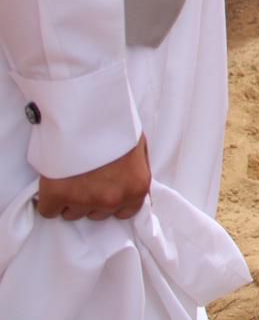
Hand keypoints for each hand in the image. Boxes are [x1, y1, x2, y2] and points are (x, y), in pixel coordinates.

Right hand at [36, 135, 150, 220]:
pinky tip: (54, 183)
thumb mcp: (139, 147)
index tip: (105, 191)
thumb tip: (130, 183)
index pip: (126, 212)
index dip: (114, 202)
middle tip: (86, 178)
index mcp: (136, 188)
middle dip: (92, 199)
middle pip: (98, 213)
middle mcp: (112, 199)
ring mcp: (84, 200)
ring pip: (73, 213)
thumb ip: (136, 171)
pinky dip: (49, 200)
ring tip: (70, 176)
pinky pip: (49, 210)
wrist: (88, 114)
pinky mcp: (57, 196)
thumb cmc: (115, 125)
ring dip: (71, 199)